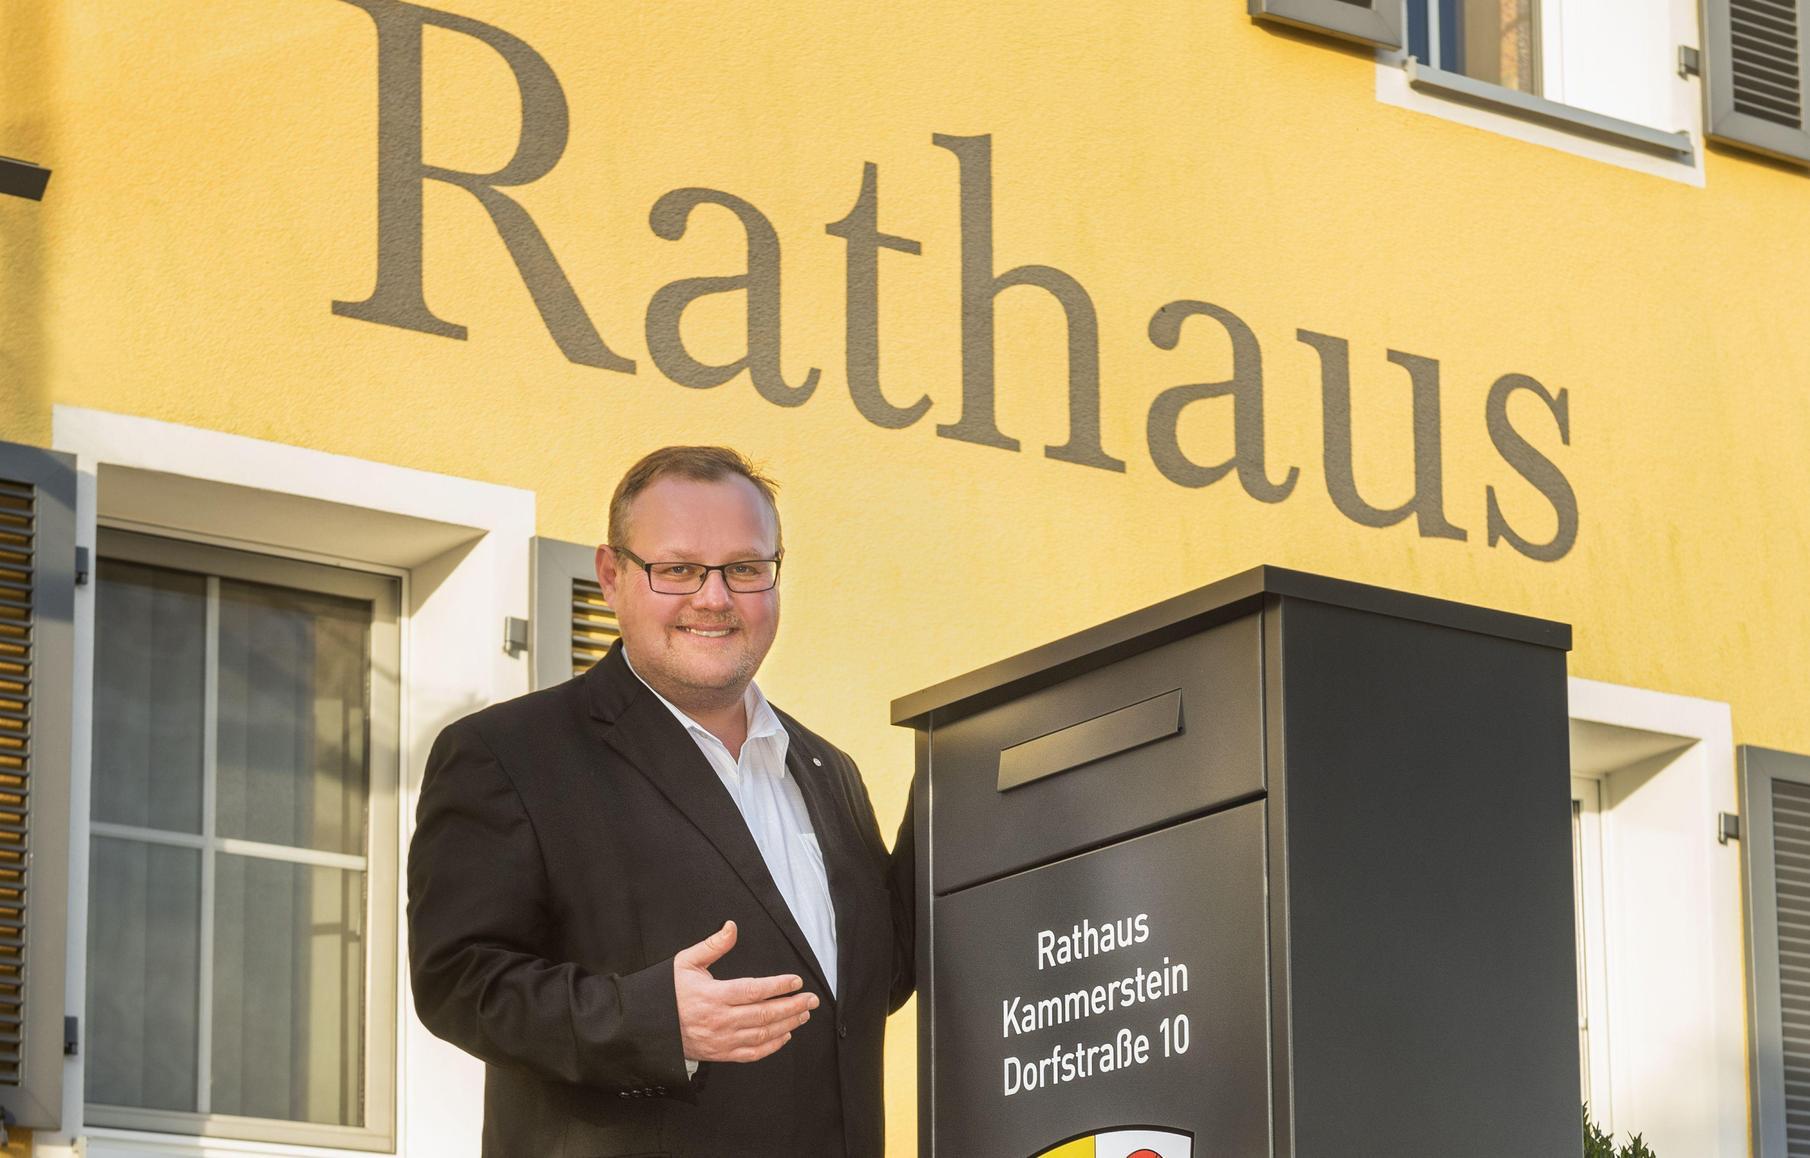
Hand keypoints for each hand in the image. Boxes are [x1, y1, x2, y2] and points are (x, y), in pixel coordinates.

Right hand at [673, 920, 817, 1062]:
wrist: (649, 1026)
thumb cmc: (668, 992)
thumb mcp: (685, 962)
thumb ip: (713, 945)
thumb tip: (731, 927)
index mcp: (714, 995)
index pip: (754, 991)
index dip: (779, 986)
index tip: (796, 981)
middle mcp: (721, 1020)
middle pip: (765, 1014)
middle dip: (793, 1006)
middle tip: (811, 1000)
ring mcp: (722, 1040)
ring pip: (763, 1034)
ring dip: (787, 1024)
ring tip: (803, 1015)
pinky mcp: (721, 1054)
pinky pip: (752, 1053)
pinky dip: (772, 1046)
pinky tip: (785, 1036)